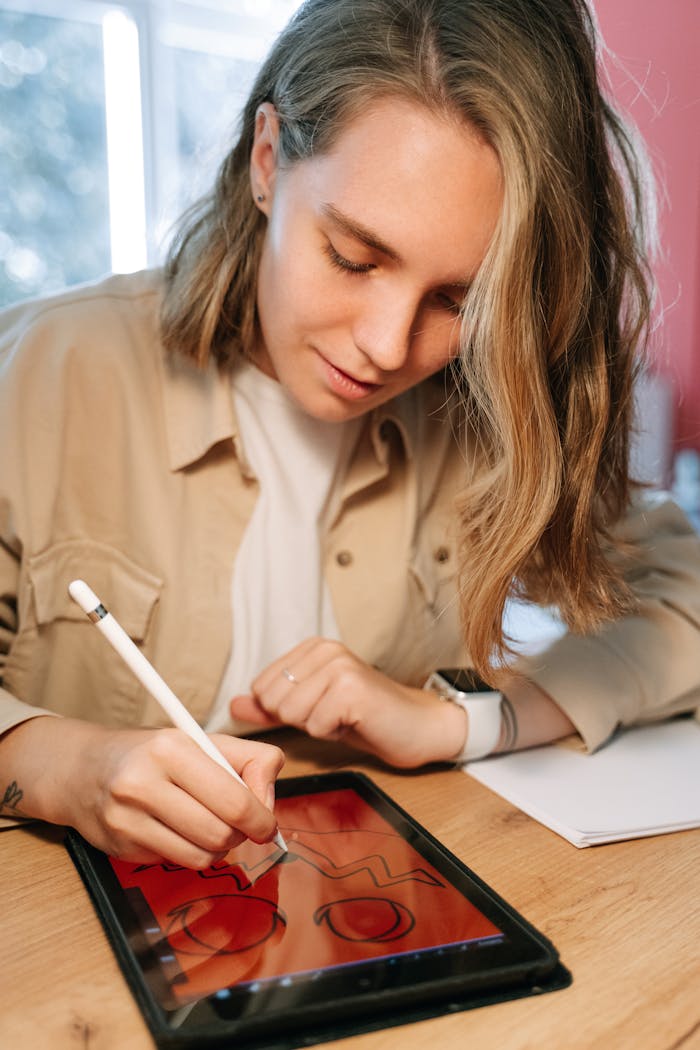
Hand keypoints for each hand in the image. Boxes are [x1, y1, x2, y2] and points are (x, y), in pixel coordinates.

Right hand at [0, 716, 284, 867]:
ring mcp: (128, 819)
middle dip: (240, 834)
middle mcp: (144, 783)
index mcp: (171, 749)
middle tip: (239, 825)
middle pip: (220, 833)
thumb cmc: (153, 754)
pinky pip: (176, 863)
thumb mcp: (202, 740)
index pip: (235, 801)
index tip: (267, 824)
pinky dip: (188, 851)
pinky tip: (177, 830)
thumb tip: (269, 803)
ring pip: (201, 856)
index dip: (261, 819)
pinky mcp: (121, 847)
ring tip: (208, 825)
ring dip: (216, 847)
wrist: (84, 770)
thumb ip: (249, 761)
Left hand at [229, 637, 467, 768]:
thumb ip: (270, 706)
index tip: (320, 707)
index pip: (262, 687)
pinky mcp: (352, 689)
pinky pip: (316, 726)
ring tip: (344, 717)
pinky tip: (356, 722)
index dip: (286, 711)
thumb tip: (232, 705)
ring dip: (318, 727)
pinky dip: (334, 734)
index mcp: (311, 648)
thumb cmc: (365, 717)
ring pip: (292, 713)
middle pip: (275, 701)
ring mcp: (339, 666)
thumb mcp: (311, 709)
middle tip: (334, 715)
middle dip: (301, 720)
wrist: (417, 726)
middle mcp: (325, 649)